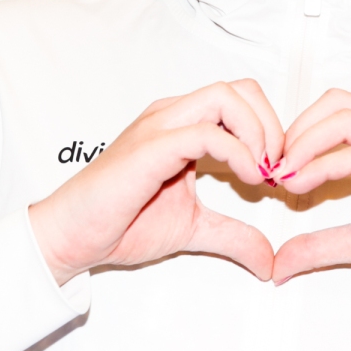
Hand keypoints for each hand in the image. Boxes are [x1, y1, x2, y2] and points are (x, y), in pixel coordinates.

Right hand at [29, 80, 285, 285]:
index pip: (241, 99)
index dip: (271, 130)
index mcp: (183, 124)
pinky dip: (239, 152)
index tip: (277, 174)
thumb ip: (234, 237)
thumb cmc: (121, 223)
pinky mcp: (151, 147)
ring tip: (262, 173)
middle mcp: (173, 115)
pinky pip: (206, 132)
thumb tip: (269, 261)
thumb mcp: (194, 229)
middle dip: (272, 125)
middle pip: (240, 88)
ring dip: (258, 133)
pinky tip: (248, 179)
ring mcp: (160, 126)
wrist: (74, 237)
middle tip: (276, 169)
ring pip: (226, 97)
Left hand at [270, 89, 350, 298]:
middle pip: (336, 103)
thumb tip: (279, 263)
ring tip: (283, 175)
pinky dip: (324, 165)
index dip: (299, 130)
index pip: (337, 108)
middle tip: (274, 166)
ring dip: (304, 144)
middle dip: (296, 130)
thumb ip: (319, 244)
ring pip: (345, 119)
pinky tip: (303, 185)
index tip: (276, 166)